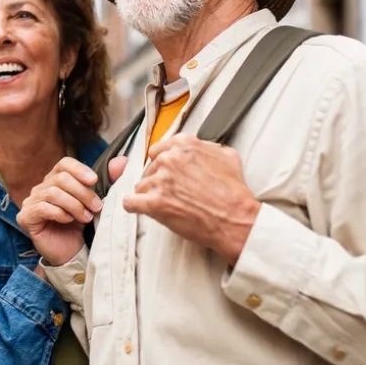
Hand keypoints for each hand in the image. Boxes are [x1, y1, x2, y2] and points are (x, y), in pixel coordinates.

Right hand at [18, 157, 123, 265]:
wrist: (72, 253)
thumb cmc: (80, 226)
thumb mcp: (96, 202)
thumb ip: (109, 181)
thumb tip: (122, 161)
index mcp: (55, 181)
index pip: (64, 164)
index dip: (79, 169)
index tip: (94, 180)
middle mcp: (40, 188)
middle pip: (61, 178)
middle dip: (82, 192)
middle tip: (97, 207)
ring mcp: (30, 202)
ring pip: (53, 192)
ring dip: (74, 205)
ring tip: (86, 217)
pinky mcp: (25, 217)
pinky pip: (43, 207)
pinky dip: (60, 213)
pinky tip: (68, 221)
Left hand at [123, 134, 260, 264]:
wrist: (236, 219)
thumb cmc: (234, 191)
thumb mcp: (227, 156)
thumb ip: (207, 147)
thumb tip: (199, 146)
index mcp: (184, 145)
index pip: (158, 150)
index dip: (162, 165)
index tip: (167, 174)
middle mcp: (169, 159)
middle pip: (149, 169)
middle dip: (157, 181)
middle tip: (172, 194)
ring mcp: (160, 181)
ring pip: (140, 186)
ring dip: (148, 195)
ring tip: (166, 205)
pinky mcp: (154, 203)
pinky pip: (129, 202)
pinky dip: (134, 206)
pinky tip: (142, 209)